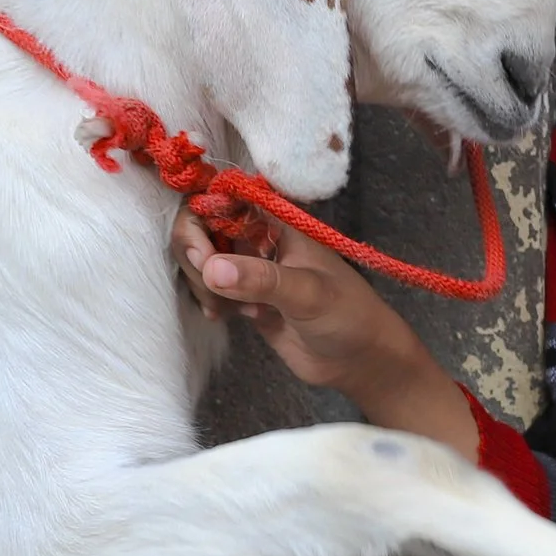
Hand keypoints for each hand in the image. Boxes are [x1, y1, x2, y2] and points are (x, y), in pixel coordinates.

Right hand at [171, 206, 476, 455]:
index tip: (201, 253)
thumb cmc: (348, 314)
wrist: (358, 358)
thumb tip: (211, 268)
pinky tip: (230, 319)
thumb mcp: (308, 293)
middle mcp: (258, 235)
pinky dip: (210, 301)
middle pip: (201, 226)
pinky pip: (208, 287)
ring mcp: (248, 265)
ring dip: (204, 284)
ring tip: (237, 311)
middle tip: (212, 286)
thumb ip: (262, 279)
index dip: (201, 217)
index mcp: (277, 219)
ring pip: (201, 259)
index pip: (223, 196)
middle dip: (197, 255)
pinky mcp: (242, 295)